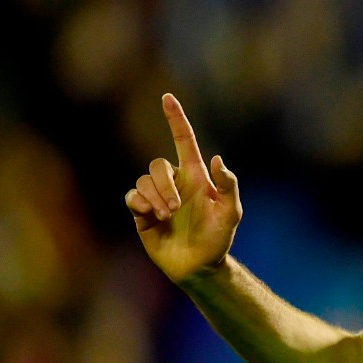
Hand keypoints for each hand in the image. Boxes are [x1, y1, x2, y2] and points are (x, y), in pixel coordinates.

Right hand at [124, 93, 241, 283]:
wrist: (199, 265)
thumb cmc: (218, 238)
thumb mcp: (231, 212)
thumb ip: (228, 185)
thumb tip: (217, 158)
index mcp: (196, 177)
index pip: (184, 141)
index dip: (176, 119)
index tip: (167, 97)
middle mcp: (174, 183)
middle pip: (157, 164)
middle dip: (164, 184)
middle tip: (175, 208)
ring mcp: (157, 197)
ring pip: (143, 180)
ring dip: (154, 197)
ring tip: (166, 216)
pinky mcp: (141, 213)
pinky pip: (131, 196)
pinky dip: (140, 204)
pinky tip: (151, 217)